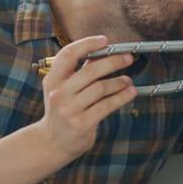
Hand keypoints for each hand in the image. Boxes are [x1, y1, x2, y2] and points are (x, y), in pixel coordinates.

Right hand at [31, 35, 137, 159]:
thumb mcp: (63, 89)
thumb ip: (80, 72)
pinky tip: (130, 93)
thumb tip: (104, 53)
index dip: (87, 44)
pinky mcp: (81, 123)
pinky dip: (121, 97)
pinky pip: (107, 105)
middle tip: (127, 58)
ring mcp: (69, 109)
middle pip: (90, 71)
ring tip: (128, 80)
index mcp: (52, 80)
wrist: (52, 143)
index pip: (68, 55)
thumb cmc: (62, 111)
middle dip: (112, 62)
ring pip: (100, 88)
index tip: (105, 40)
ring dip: (119, 82)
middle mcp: (58, 93)